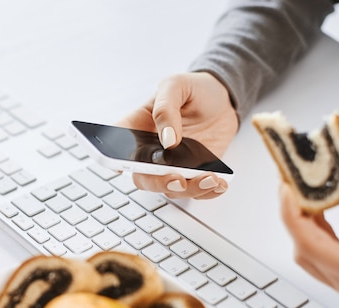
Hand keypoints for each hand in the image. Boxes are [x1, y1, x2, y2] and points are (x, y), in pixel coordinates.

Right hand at [118, 72, 237, 198]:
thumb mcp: (176, 85)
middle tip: (177, 179)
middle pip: (143, 177)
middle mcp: (151, 152)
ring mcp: (172, 165)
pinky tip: (219, 184)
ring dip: (189, 189)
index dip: (113, 160)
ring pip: (170, 189)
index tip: (121, 167)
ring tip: (209, 179)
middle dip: (159, 183)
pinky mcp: (194, 172)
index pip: (116, 146)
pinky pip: (195, 190)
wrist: (224, 99)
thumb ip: (166, 108)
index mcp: (137, 128)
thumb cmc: (194, 89)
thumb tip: (167, 140)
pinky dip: (208, 192)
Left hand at [280, 121, 338, 303]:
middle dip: (292, 211)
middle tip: (291, 178)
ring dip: (301, 221)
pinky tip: (318, 205)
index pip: (308, 244)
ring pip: (306, 254)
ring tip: (302, 188)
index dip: (290, 212)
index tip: (285, 184)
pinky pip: (319, 255)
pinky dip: (313, 230)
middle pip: (302, 248)